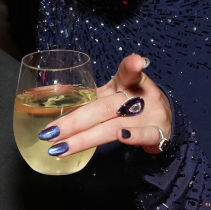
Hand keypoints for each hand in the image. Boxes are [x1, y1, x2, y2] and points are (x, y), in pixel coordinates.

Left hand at [42, 53, 173, 157]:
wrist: (164, 121)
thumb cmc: (131, 104)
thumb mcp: (113, 93)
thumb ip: (86, 94)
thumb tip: (46, 92)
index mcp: (126, 83)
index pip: (127, 72)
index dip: (131, 66)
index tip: (137, 62)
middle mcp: (138, 97)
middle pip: (104, 108)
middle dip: (74, 122)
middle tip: (49, 132)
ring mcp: (148, 116)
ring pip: (113, 126)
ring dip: (85, 138)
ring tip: (60, 148)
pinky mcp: (157, 134)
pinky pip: (145, 136)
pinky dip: (133, 136)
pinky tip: (121, 138)